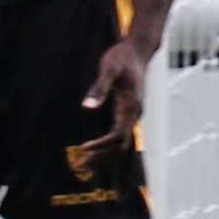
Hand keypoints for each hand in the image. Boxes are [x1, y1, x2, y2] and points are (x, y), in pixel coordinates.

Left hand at [76, 37, 147, 168]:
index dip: (102, 145)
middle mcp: (134, 115)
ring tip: (84, 166)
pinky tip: (94, 150)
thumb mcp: (108, 69)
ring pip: (121, 143)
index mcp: (131, 107)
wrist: (137, 51)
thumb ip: (99, 88)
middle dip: (102, 157)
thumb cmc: (121, 58)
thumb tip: (87, 108)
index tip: (83, 149)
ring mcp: (132, 115)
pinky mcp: (126, 112)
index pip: (118, 135)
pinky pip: (118, 135)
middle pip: (120, 145)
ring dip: (104, 156)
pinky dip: (107, 146)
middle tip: (80, 167)